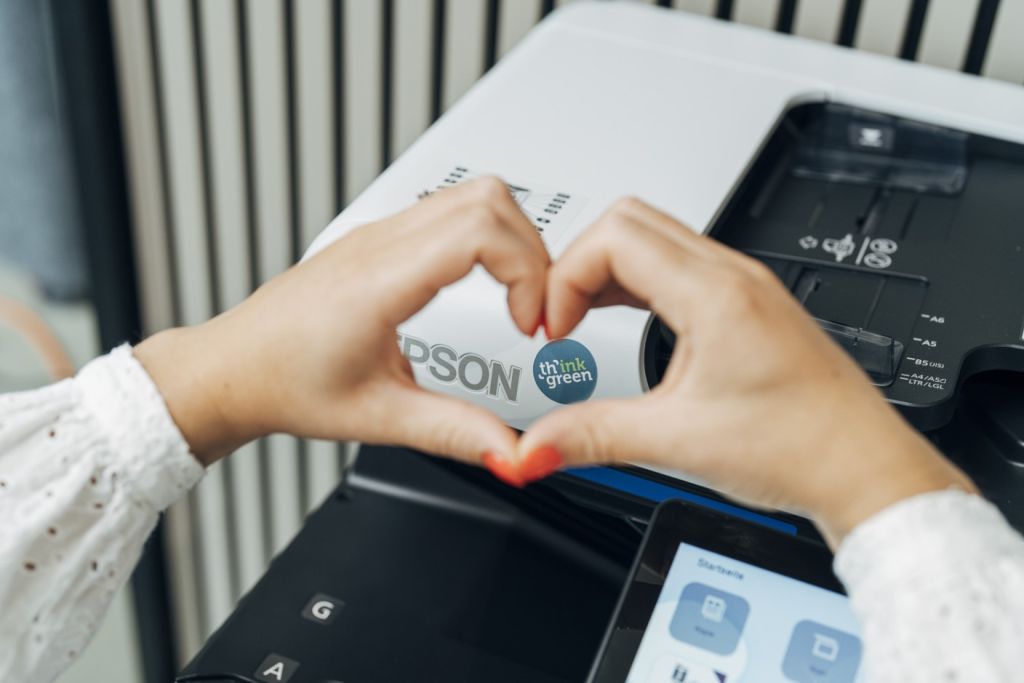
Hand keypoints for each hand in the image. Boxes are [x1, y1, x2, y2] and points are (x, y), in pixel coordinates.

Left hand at [135, 177, 547, 466]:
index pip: (481, 230)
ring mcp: (379, 234)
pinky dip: (487, 238)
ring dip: (512, 241)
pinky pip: (450, 209)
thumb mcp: (378, 419)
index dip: (528, 272)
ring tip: (517, 299)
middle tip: (534, 311)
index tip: (530, 324)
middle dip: (533, 253)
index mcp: (379, 283)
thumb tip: (513, 450)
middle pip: (489, 199)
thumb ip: (453, 433)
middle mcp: (380, 245)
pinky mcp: (380, 238)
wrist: (232, 369)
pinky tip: (485, 285)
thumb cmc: (284, 384)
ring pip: (473, 195)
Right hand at [513, 198, 973, 545]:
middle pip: (628, 220)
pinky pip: (677, 262)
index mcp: (717, 296)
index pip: (613, 237)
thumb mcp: (678, 443)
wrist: (861, 468)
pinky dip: (636, 279)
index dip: (565, 277)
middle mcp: (733, 276)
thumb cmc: (801, 447)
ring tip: (582, 319)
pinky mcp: (746, 302)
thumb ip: (593, 437)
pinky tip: (623, 315)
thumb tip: (532, 447)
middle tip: (560, 318)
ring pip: (654, 236)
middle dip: (577, 264)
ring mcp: (743, 284)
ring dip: (606, 269)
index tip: (555, 329)